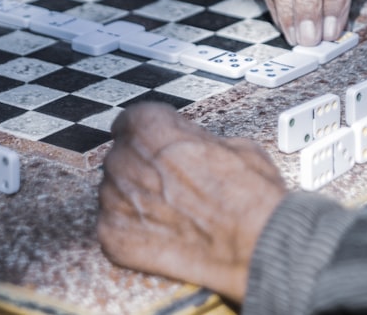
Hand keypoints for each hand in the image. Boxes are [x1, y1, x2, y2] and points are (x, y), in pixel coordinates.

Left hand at [97, 103, 286, 302]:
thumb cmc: (247, 194)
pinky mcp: (112, 235)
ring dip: (136, 201)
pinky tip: (162, 233)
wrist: (254, 242)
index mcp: (148, 126)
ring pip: (117, 193)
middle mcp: (124, 158)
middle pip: (123, 159)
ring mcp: (114, 198)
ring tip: (171, 213)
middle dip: (144, 171)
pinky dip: (134, 231)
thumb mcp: (232, 143)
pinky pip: (114, 227)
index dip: (149, 138)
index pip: (131, 123)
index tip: (159, 149)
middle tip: (173, 186)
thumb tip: (193, 144)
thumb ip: (195, 138)